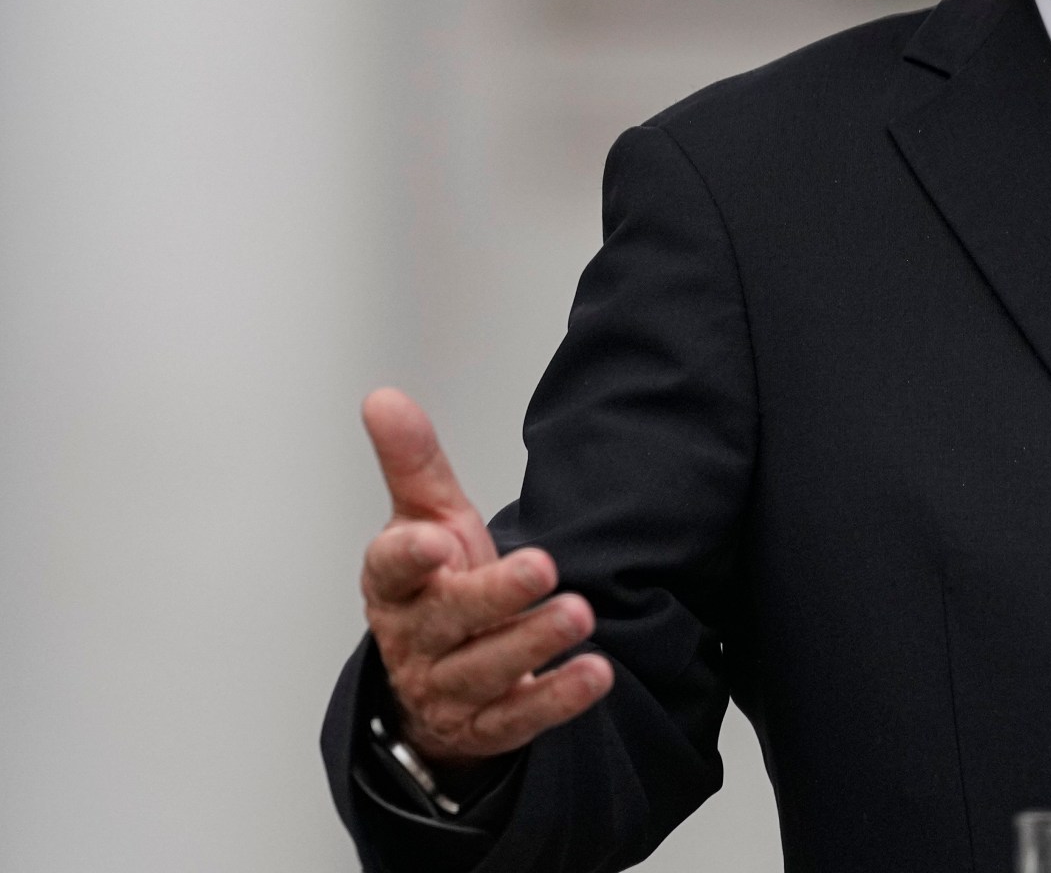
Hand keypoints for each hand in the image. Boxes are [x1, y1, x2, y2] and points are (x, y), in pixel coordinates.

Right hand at [359, 387, 612, 771]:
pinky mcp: (485, 725)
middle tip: (543, 566)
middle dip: (494, 596)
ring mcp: (448, 687)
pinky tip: (595, 673)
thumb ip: (414, 463)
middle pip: (448, 619)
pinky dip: (556, 698)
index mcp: (396, 586)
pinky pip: (518, 718)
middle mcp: (416, 639)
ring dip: (533, 644)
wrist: (445, 670)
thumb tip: (383, 397)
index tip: (435, 538)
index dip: (407, 556)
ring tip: (579, 614)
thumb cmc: (439, 582)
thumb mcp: (428, 519)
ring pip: (484, 671)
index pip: (389, 569)